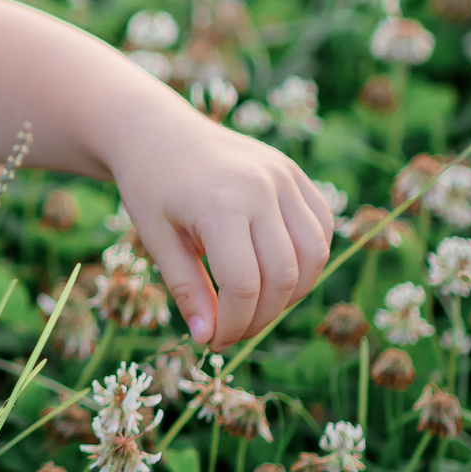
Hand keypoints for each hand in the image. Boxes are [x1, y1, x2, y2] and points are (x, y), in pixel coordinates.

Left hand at [110, 109, 335, 348]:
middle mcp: (260, 187)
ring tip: (255, 304)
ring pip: (314, 255)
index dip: (235, 323)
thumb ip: (186, 288)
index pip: (244, 285)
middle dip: (262, 316)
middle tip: (233, 330)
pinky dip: (308, 259)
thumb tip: (208, 338)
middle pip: (284, 275)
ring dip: (292, 292)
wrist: (156, 130)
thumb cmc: (150, 187)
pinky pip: (321, 228)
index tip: (213, 341)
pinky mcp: (294, 173)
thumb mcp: (156, 239)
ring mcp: (283, 176)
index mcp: (219, 204)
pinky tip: (276, 272)